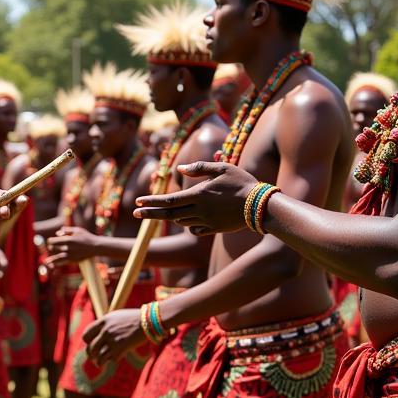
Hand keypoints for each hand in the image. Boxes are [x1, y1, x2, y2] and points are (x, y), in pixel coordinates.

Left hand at [45, 226, 98, 266]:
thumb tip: (57, 234)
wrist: (95, 247)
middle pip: (53, 249)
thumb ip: (66, 230)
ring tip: (46, 262)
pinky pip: (62, 263)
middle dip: (51, 248)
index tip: (50, 241)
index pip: (53, 241)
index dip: (50, 241)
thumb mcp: (77, 230)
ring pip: (57, 258)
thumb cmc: (86, 236)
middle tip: (51, 248)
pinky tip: (52, 265)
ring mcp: (70, 255)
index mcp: (68, 240)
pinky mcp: (73, 260)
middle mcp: (68, 248)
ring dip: (51, 260)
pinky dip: (57, 264)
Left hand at [84, 308, 144, 363]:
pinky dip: (112, 361)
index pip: (86, 334)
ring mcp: (113, 340)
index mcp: (103, 321)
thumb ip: (106, 324)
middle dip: (91, 354)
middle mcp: (106, 330)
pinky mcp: (121, 348)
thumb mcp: (116, 316)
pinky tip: (114, 359)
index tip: (90, 345)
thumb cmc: (134, 318)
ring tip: (99, 364)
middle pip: (91, 347)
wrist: (149, 321)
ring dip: (99, 362)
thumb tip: (98, 334)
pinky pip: (111, 359)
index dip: (87, 342)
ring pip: (99, 356)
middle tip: (93, 358)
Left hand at [135, 161, 256, 232]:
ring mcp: (206, 221)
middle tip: (136, 214)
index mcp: (199, 194)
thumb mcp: (222, 168)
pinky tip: (185, 220)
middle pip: (169, 214)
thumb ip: (199, 168)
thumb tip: (179, 169)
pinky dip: (187, 225)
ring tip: (160, 212)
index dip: (152, 202)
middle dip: (151, 214)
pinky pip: (194, 229)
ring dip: (170, 217)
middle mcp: (199, 210)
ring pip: (181, 221)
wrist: (261, 206)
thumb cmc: (243, 182)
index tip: (138, 203)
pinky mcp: (213, 229)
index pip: (169, 200)